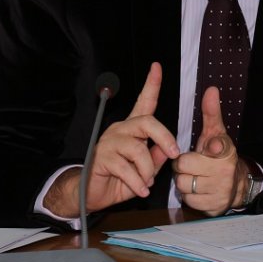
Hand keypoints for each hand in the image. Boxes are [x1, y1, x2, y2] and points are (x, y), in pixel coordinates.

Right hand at [44, 62, 179, 216]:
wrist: (88, 195)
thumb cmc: (118, 180)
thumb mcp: (144, 170)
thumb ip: (156, 158)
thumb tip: (168, 151)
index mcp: (132, 129)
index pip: (143, 102)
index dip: (151, 84)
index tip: (156, 66)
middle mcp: (120, 130)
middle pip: (147, 122)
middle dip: (165, 137)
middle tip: (174, 153)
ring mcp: (109, 142)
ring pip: (138, 149)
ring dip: (148, 170)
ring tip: (147, 183)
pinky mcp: (101, 158)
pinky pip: (126, 168)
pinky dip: (137, 182)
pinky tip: (140, 190)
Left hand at [173, 86, 248, 215]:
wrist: (236, 185)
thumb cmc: (219, 156)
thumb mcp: (216, 133)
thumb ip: (211, 112)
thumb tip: (210, 89)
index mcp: (226, 151)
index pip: (211, 145)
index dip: (206, 148)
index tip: (212, 148)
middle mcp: (225, 171)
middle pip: (183, 166)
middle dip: (182, 165)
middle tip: (191, 163)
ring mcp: (219, 190)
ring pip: (182, 184)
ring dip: (183, 180)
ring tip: (193, 175)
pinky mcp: (213, 206)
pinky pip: (188, 200)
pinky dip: (189, 195)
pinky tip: (197, 188)